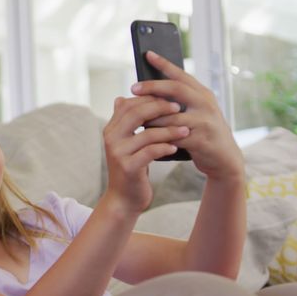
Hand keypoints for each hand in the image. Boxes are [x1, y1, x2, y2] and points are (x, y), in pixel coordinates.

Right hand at [102, 93, 187, 213]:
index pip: (128, 104)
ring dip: (169, 130)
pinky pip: (151, 152)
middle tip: (178, 108)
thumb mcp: (126, 143)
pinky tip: (176, 148)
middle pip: (136, 114)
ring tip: (186, 130)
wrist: (123, 198)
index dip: (149, 98)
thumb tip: (120, 98)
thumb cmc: (130, 167)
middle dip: (159, 108)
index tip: (169, 97)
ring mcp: (118, 153)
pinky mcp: (128, 167)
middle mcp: (111, 138)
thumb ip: (125, 123)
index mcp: (111, 129)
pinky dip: (165, 148)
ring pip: (147, 133)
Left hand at [133, 51, 243, 180]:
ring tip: (136, 118)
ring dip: (151, 117)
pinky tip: (149, 137)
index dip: (164, 64)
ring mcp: (205, 121)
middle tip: (134, 87)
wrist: (224, 159)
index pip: (181, 74)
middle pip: (176, 89)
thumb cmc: (203, 133)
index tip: (148, 54)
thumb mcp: (194, 113)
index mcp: (202, 94)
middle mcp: (205, 103)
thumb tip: (146, 92)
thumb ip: (176, 102)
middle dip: (152, 87)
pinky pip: (174, 135)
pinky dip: (160, 136)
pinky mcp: (201, 139)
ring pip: (171, 115)